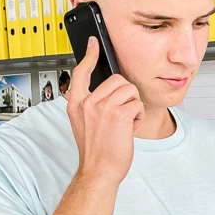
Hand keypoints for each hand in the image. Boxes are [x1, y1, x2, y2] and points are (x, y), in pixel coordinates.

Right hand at [65, 39, 141, 180]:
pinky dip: (137, 115)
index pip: (81, 72)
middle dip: (125, 95)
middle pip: (117, 80)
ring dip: (132, 106)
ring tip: (124, 122)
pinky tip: (129, 128)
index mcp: (76, 104)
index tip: (93, 43)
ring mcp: (103, 107)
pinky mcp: (119, 113)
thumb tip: (106, 91)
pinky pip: (137, 103)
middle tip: (120, 114)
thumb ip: (90, 105)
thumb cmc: (95, 151)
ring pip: (130, 90)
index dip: (89, 55)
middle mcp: (87, 102)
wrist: (99, 170)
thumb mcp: (83, 124)